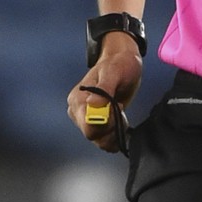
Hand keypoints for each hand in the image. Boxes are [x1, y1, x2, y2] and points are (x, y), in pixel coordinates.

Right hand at [66, 37, 142, 151]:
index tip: (117, 106)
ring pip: (99, 140)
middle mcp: (78, 112)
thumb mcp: (114, 71)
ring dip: (115, 131)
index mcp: (78, 100)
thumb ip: (104, 88)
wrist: (123, 62)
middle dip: (111, 127)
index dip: (106, 123)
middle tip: (120, 106)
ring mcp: (86, 118)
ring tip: (121, 110)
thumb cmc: (119, 64)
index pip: (88, 127)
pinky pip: (104, 138)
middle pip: (93, 135)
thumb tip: (93, 105)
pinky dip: (115, 133)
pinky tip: (120, 118)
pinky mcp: (96, 123)